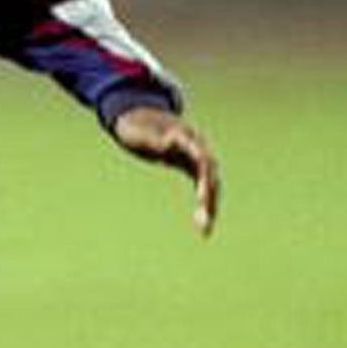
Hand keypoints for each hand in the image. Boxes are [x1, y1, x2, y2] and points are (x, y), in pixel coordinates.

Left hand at [110, 105, 221, 235]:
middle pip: (210, 175)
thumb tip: (171, 142)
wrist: (138, 116)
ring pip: (210, 184)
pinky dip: (204, 205)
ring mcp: (196, 157)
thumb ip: (156, 139)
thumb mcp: (141, 133)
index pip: (201, 158)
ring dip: (209, 207)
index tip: (202, 197)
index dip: (204, 177)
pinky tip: (202, 226)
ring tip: (205, 231)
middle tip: (204, 223)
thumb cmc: (136, 125)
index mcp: (184, 137)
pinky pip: (202, 187)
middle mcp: (196, 147)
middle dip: (208, 199)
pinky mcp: (191, 166)